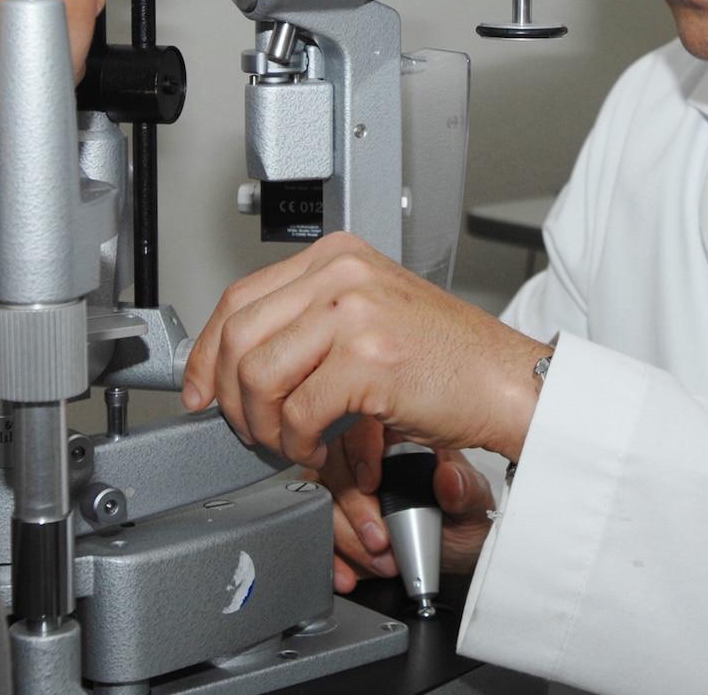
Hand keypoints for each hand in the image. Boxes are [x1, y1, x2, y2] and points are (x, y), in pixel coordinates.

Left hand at [180, 233, 545, 468]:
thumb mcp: (370, 316)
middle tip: (251, 430)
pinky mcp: (368, 358)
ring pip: (259, 376)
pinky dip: (302, 445)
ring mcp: (355, 312)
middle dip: (231, 397)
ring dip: (266, 426)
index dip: (206, 354)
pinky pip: (300, 412)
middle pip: (238, 336)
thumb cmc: (448, 357)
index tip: (199, 391)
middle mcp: (343, 274)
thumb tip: (236, 362)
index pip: (240, 298)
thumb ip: (308, 322)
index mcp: (337, 257)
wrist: (507, 380)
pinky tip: (323, 450)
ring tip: (292, 443)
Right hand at [311, 418, 497, 591]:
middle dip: (353, 508)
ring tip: (381, 561)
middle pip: (333, 465)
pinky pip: (318, 533)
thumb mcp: (474, 503)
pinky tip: (348, 574)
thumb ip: (465, 490)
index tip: (372, 485)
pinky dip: (331, 558)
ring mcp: (348, 489)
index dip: (361, 453)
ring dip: (345, 538)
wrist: (459, 553)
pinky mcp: (338, 522)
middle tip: (382, 539)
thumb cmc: (465, 516)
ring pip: (320, 500)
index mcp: (401, 437)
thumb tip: (449, 478)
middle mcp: (369, 458)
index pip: (363, 426)